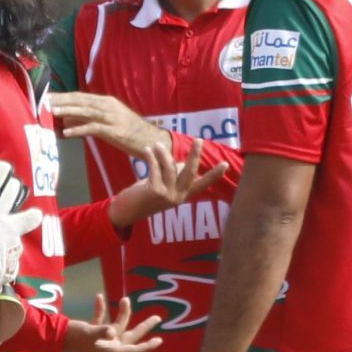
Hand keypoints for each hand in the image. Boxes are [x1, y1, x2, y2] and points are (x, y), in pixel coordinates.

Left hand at [48, 91, 170, 154]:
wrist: (151, 140)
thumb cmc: (129, 132)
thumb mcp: (107, 122)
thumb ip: (87, 121)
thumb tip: (67, 122)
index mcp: (106, 102)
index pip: (81, 97)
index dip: (64, 97)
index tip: (48, 97)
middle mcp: (108, 106)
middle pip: (81, 101)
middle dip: (62, 101)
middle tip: (45, 101)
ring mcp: (112, 118)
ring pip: (86, 112)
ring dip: (68, 112)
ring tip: (53, 112)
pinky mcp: (114, 131)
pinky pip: (93, 128)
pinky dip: (79, 130)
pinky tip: (67, 133)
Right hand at [64, 294, 161, 351]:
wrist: (55, 336)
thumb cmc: (73, 337)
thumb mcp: (88, 333)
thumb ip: (101, 331)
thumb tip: (111, 331)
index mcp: (111, 350)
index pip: (133, 350)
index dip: (147, 346)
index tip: (159, 340)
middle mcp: (109, 346)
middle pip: (131, 336)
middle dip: (144, 327)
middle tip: (157, 318)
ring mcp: (102, 339)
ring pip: (118, 325)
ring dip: (121, 312)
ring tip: (125, 299)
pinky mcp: (93, 332)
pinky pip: (102, 320)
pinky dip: (102, 309)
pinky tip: (99, 296)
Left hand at [109, 140, 229, 226]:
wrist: (126, 211)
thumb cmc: (144, 195)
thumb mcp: (162, 185)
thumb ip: (173, 175)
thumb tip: (183, 162)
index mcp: (182, 196)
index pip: (202, 185)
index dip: (214, 175)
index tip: (226, 164)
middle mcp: (178, 197)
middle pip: (190, 173)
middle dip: (195, 155)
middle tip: (199, 140)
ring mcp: (167, 196)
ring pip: (171, 168)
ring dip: (164, 154)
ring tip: (157, 145)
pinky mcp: (154, 192)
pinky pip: (156, 169)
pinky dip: (151, 157)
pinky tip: (147, 150)